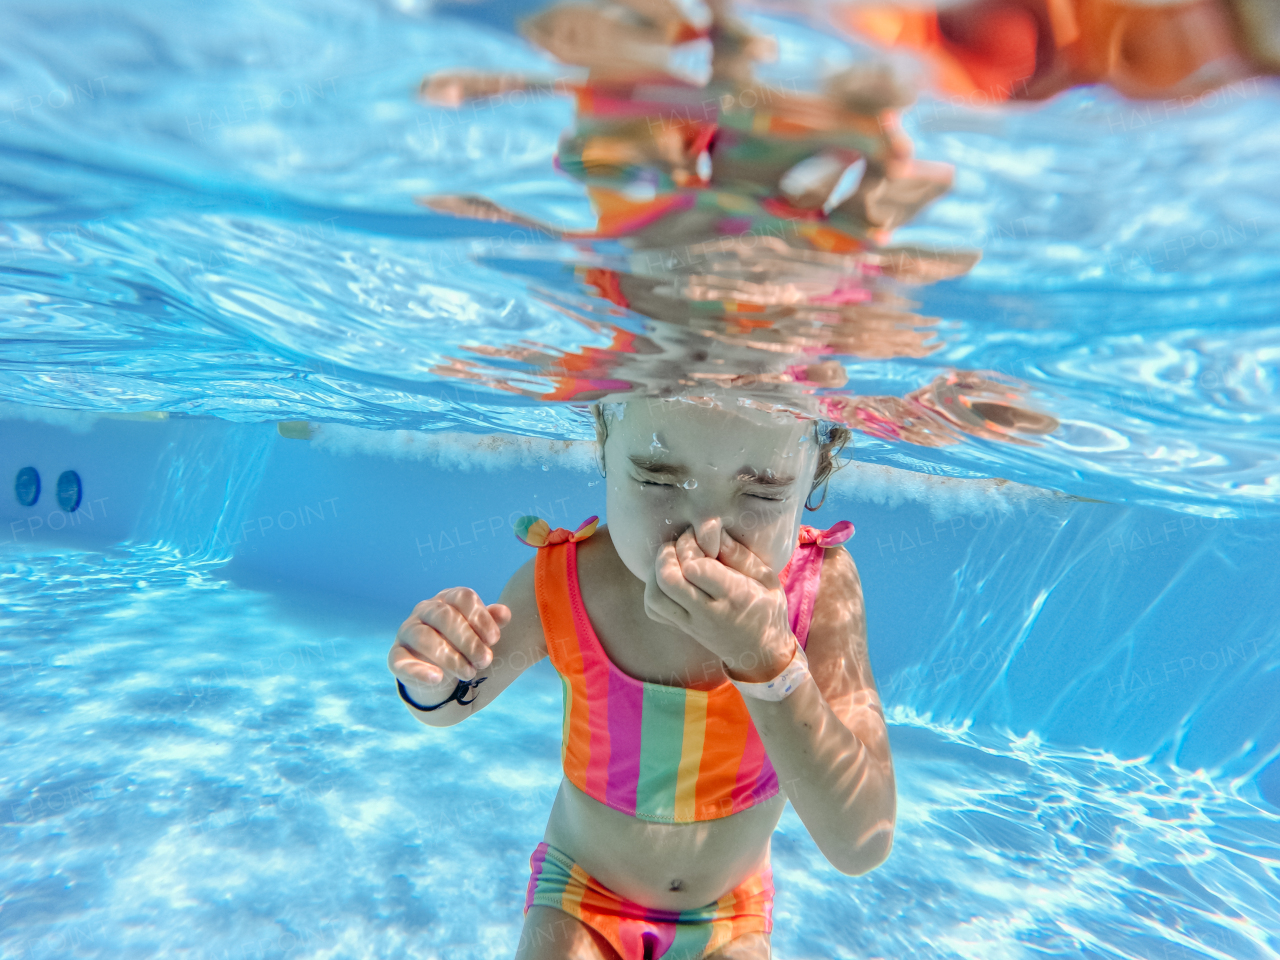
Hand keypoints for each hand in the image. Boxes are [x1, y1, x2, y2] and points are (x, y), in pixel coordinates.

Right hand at [388, 587, 511, 702]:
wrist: (441, 672)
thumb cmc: (464, 645)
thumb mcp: (480, 633)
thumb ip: (491, 622)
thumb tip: (505, 613)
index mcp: (448, 599)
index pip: (463, 597)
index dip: (481, 618)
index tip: (494, 640)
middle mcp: (425, 610)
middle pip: (445, 616)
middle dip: (469, 640)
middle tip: (486, 661)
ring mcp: (408, 631)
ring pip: (424, 637)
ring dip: (450, 657)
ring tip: (470, 673)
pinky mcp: (396, 656)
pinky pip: (401, 661)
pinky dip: (419, 671)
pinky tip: (437, 679)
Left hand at [644, 519, 794, 682]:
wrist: (761, 653)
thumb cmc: (766, 608)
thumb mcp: (765, 577)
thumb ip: (738, 553)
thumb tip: (710, 529)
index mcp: (733, 596)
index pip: (694, 567)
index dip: (689, 545)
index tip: (699, 537)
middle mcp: (707, 613)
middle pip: (668, 581)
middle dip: (667, 554)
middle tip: (681, 545)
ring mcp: (691, 624)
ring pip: (655, 597)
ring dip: (656, 571)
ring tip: (673, 560)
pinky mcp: (681, 628)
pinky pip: (654, 609)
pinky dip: (654, 589)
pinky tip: (670, 579)